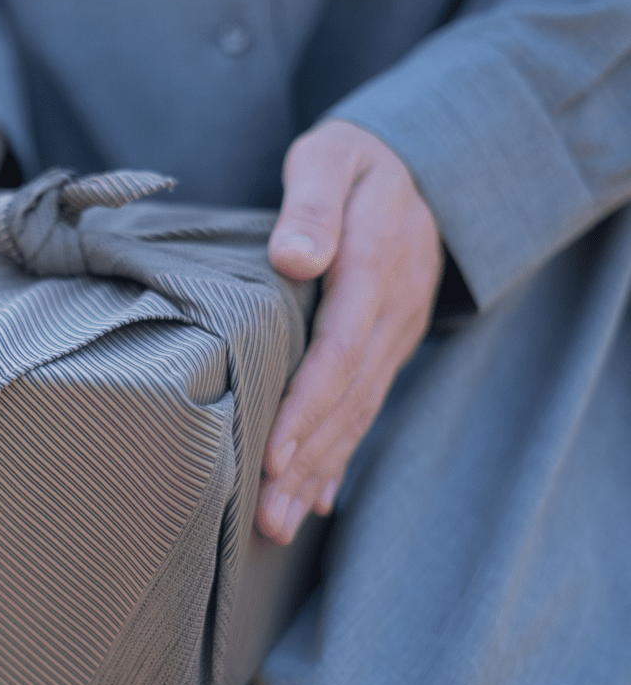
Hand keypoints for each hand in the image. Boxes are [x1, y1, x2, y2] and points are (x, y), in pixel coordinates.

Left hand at [256, 120, 442, 544]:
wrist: (416, 167)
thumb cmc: (353, 162)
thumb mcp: (330, 160)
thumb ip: (312, 203)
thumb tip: (293, 256)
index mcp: (374, 267)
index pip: (339, 350)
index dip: (306, 406)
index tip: (273, 454)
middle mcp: (391, 311)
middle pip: (347, 399)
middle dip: (305, 462)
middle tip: (267, 518)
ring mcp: (395, 334)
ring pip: (357, 413)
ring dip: (319, 471)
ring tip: (280, 524)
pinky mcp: (387, 346)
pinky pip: (365, 406)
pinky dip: (339, 453)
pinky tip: (316, 495)